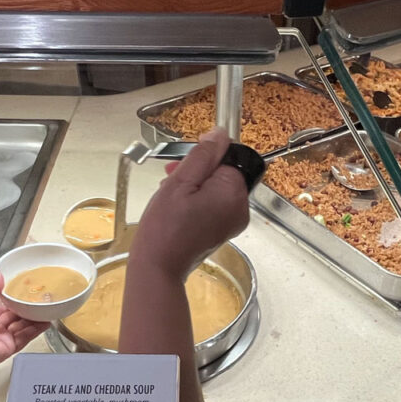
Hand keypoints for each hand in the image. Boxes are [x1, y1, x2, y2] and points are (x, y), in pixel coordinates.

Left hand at [0, 274, 49, 369]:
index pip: (1, 309)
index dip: (12, 301)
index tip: (24, 292)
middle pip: (14, 318)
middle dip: (26, 309)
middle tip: (40, 298)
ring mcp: (1, 339)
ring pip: (22, 327)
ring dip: (34, 318)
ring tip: (47, 307)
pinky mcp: (8, 348)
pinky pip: (24, 338)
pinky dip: (36, 330)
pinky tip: (46, 321)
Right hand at [132, 128, 249, 279]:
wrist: (159, 267)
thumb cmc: (165, 226)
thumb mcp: (180, 182)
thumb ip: (203, 155)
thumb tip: (220, 134)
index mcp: (234, 192)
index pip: (230, 157)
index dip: (206, 155)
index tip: (183, 163)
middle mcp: (241, 207)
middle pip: (225, 172)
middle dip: (198, 170)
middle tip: (171, 177)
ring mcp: (234, 221)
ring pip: (218, 187)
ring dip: (195, 184)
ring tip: (171, 192)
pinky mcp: (224, 230)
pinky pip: (215, 204)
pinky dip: (198, 199)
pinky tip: (178, 205)